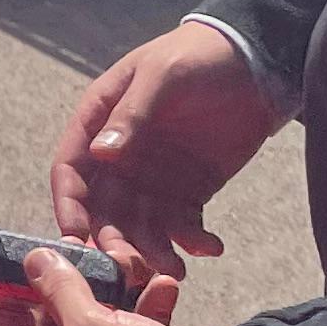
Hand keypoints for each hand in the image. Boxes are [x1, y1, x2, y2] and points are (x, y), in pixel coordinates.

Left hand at [0, 249, 183, 325]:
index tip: (28, 263)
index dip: (15, 293)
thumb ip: (59, 289)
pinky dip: (147, 309)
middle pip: (58, 324)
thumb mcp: (88, 325)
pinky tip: (163, 287)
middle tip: (88, 252)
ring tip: (132, 265)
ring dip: (118, 290)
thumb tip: (32, 260)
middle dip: (77, 284)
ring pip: (101, 323)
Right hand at [48, 22, 280, 286]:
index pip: (72, 170)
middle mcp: (120, 156)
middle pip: (104, 209)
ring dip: (152, 251)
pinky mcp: (189, 191)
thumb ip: (133, 113)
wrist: (256, 61)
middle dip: (113, 241)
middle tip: (132, 267)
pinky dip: (192, 242)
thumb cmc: (198, 55)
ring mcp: (154, 177)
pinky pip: (182, 226)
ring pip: (141, 226)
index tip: (75, 239)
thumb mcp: (163, 75)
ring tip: (176, 269)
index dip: (70, 205)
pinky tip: (211, 247)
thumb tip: (101, 153)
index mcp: (100, 122)